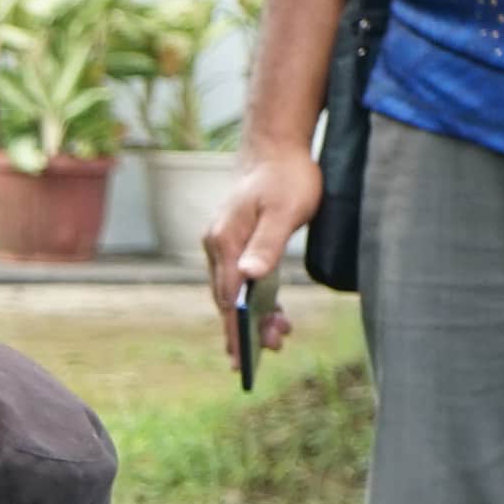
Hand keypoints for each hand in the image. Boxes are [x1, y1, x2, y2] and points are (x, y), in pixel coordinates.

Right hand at [199, 142, 318, 348]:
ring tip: (279, 338)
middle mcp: (217, 245)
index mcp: (225, 240)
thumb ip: (267, 244)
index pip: (228, 295)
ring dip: (252, 318)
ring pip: (233, 292)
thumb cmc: (286, 177)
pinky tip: (272, 315)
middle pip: (227, 299)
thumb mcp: (284, 210)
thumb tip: (250, 276)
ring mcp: (224, 245)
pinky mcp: (236, 243)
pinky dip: (254, 301)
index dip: (236, 328)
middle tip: (271, 352)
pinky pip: (240, 280)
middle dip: (245, 330)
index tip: (242, 357)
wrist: (275, 147)